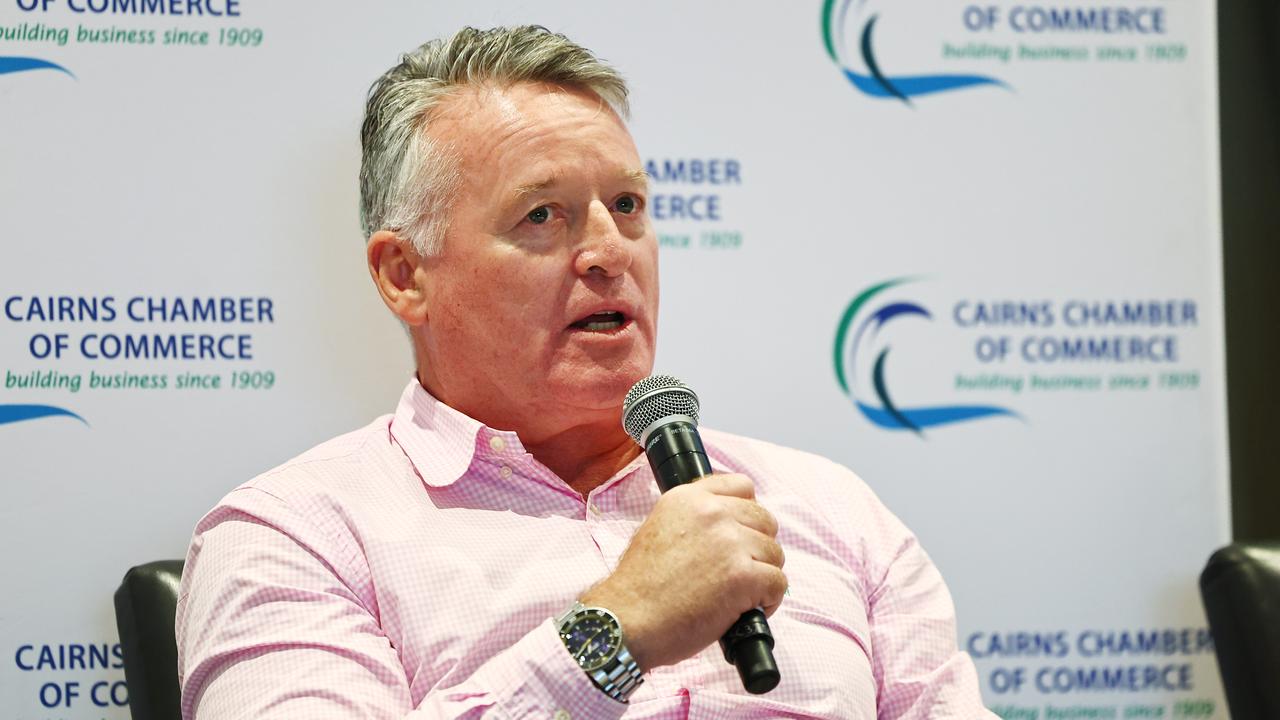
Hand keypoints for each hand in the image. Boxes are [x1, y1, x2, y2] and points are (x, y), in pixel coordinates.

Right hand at [580, 473, 785, 670]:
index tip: (740, 534)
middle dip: (758, 547)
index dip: (747, 513)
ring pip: (775, 553)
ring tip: (739, 594)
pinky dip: (768, 600)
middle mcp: (712, 512)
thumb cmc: (639, 586)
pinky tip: (747, 609)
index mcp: (689, 498)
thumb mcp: (657, 528)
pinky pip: (778, 583)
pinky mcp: (743, 576)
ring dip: (763, 575)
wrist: (628, 619)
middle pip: (765, 520)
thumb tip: (727, 525)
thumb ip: (693, 518)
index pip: (742, 486)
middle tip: (739, 571)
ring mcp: (730, 543)